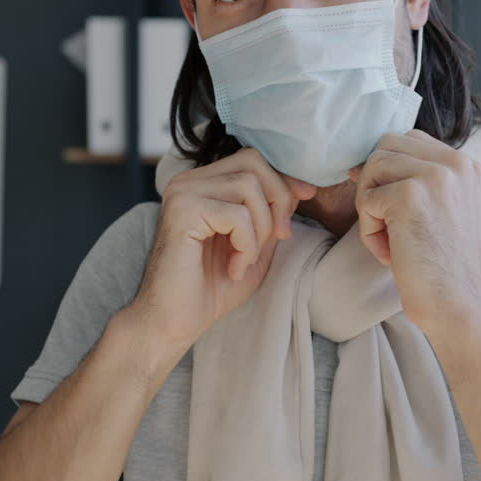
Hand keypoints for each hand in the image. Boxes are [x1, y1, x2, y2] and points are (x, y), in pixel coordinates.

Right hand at [130, 148, 315, 351]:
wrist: (175, 322)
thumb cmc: (212, 287)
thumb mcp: (256, 244)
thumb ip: (272, 213)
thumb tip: (299, 187)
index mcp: (203, 183)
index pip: (252, 158)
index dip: (283, 177)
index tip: (305, 197)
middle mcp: (188, 181)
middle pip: (253, 162)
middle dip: (278, 199)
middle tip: (278, 237)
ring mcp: (182, 193)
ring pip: (248, 186)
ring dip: (261, 228)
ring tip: (245, 258)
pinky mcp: (182, 212)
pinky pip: (237, 214)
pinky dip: (246, 245)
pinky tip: (233, 268)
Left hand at [349, 129, 480, 334]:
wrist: (457, 304)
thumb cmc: (443, 265)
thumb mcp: (443, 210)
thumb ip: (418, 180)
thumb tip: (360, 165)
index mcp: (467, 164)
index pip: (409, 140)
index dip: (388, 169)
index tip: (389, 205)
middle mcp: (456, 163)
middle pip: (386, 146)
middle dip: (374, 183)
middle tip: (385, 223)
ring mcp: (434, 176)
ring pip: (372, 168)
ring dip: (370, 207)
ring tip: (389, 240)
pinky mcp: (410, 195)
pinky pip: (366, 199)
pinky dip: (369, 230)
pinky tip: (390, 253)